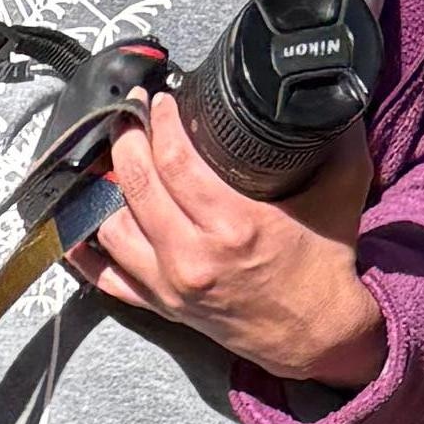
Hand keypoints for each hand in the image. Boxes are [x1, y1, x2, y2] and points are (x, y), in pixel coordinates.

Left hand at [70, 105, 380, 388]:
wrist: (313, 334)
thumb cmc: (323, 263)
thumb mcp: (341, 188)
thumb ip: (338, 137)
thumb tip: (330, 90)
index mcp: (234, 224)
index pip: (175, 160)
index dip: (158, 122)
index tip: (156, 101)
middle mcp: (194, 257)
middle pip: (136, 187)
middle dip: (125, 143)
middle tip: (128, 120)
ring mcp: (171, 286)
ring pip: (112, 229)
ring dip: (107, 192)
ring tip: (114, 162)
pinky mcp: (161, 306)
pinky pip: (106, 279)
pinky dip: (88, 252)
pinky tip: (81, 223)